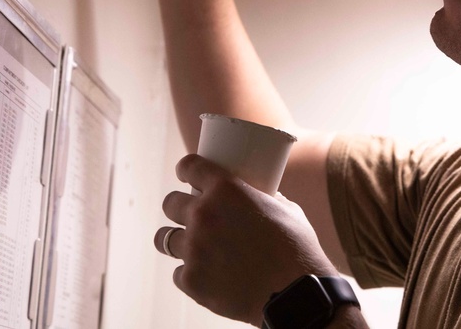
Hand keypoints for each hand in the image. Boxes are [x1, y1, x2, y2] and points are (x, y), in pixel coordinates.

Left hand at [155, 155, 337, 326]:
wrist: (295, 293)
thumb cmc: (296, 249)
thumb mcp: (286, 210)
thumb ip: (265, 200)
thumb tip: (261, 197)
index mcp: (225, 190)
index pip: (189, 167)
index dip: (185, 169)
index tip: (185, 174)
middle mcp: (203, 215)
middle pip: (169, 203)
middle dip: (178, 207)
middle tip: (191, 215)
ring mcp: (193, 249)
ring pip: (164, 238)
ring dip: (178, 240)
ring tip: (191, 247)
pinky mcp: (191, 280)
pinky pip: (179, 273)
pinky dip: (191, 274)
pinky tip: (207, 275)